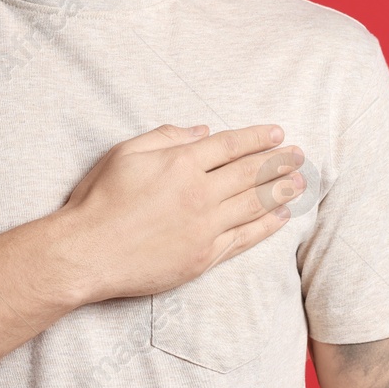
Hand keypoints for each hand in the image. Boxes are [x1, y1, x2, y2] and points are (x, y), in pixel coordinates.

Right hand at [56, 123, 306, 303]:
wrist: (87, 253)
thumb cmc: (99, 200)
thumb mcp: (125, 153)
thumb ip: (165, 137)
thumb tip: (202, 131)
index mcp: (180, 163)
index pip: (229, 145)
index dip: (257, 138)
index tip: (278, 134)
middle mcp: (199, 193)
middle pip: (250, 173)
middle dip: (279, 162)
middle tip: (301, 155)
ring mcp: (205, 227)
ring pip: (254, 204)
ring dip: (282, 191)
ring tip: (302, 181)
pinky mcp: (204, 256)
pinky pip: (244, 238)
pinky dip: (266, 226)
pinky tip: (282, 217)